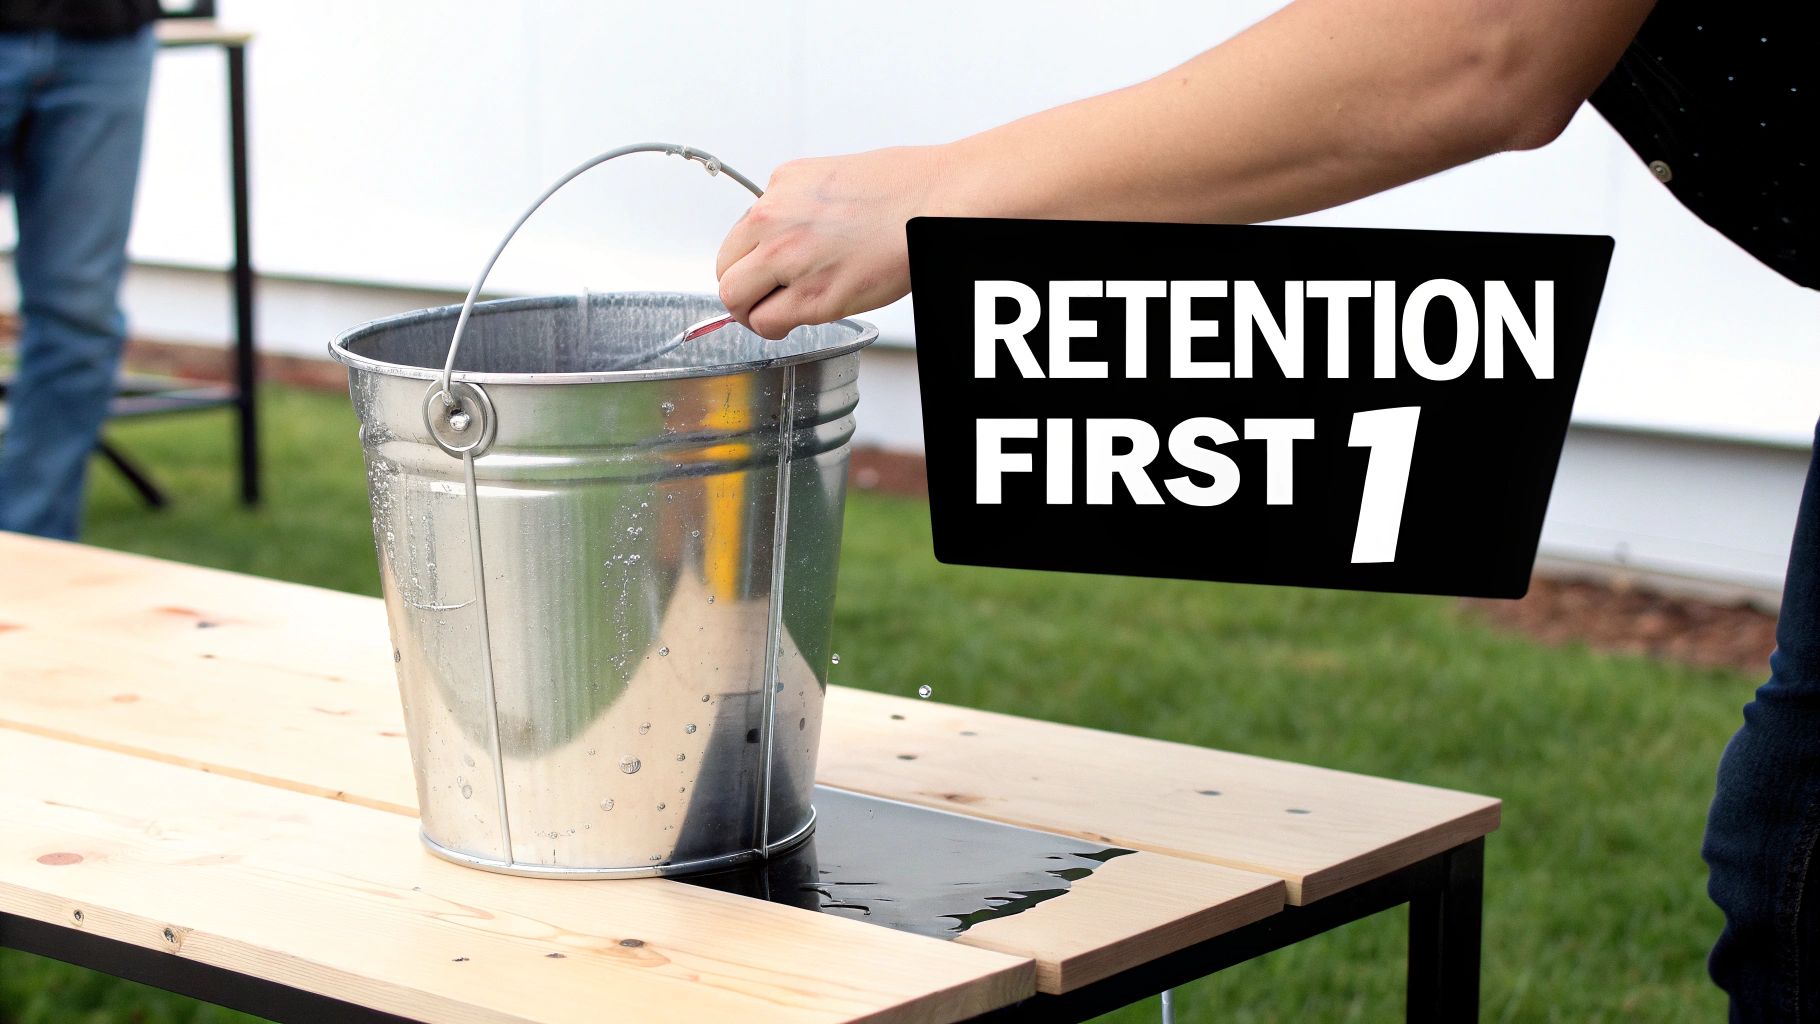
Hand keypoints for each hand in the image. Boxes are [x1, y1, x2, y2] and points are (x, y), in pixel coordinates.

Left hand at [716, 145, 950, 339]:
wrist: (934, 200)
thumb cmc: (901, 186)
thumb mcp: (827, 176)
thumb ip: (795, 204)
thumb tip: (786, 229)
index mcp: (779, 188)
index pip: (736, 237)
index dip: (745, 260)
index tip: (756, 271)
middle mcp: (775, 223)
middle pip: (727, 271)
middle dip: (741, 290)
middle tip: (758, 299)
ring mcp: (792, 262)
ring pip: (739, 303)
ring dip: (754, 313)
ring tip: (774, 314)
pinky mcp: (816, 297)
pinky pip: (772, 323)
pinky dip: (776, 328)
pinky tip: (793, 321)